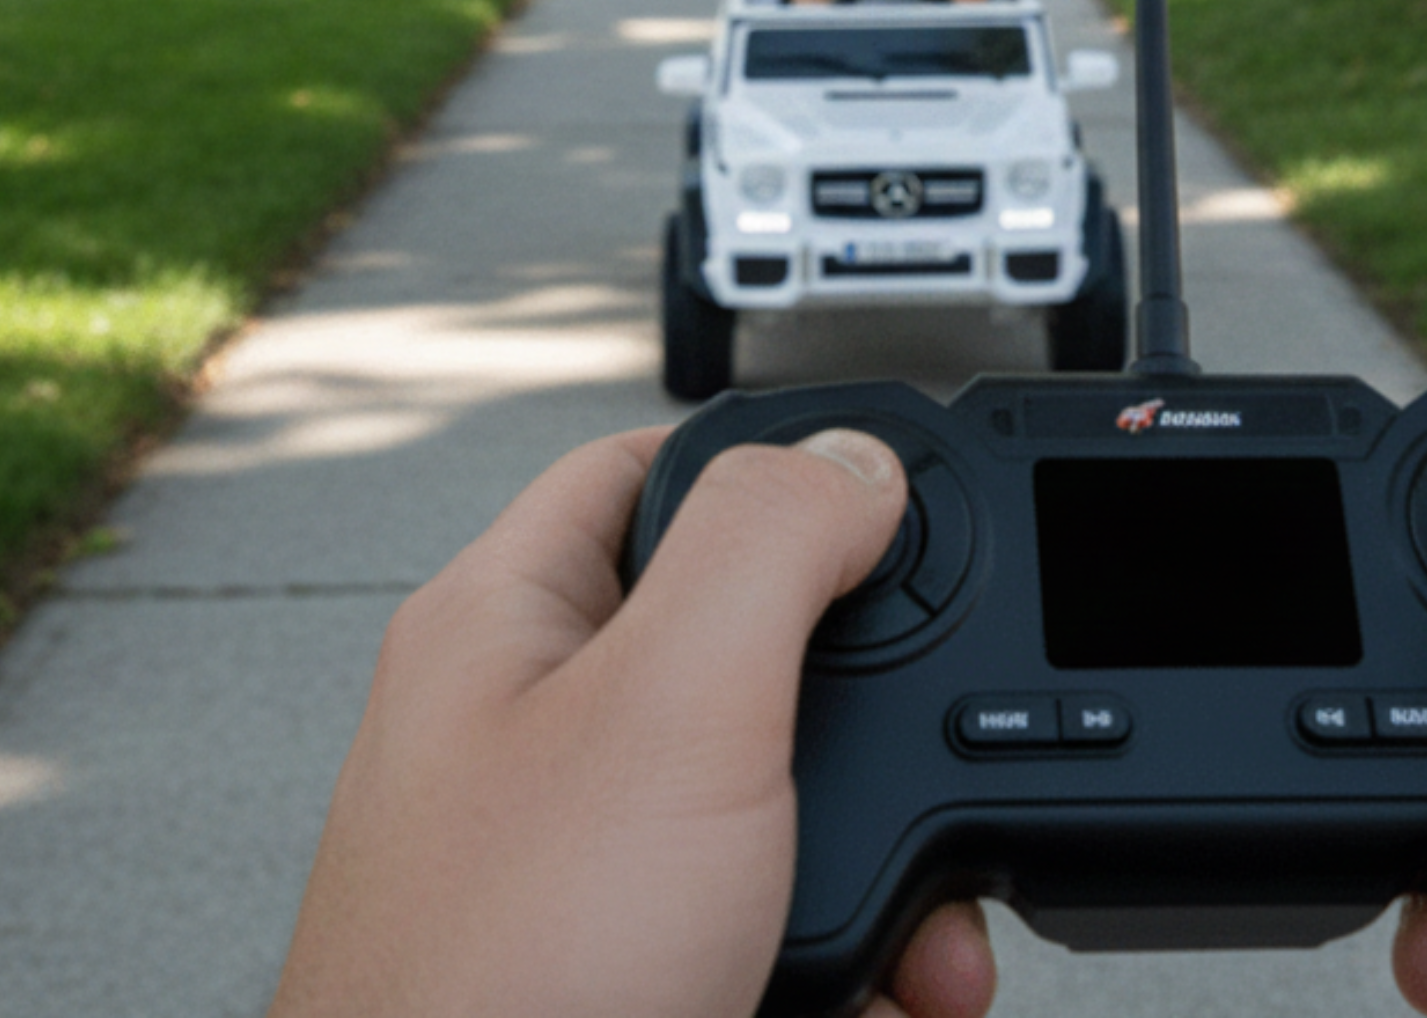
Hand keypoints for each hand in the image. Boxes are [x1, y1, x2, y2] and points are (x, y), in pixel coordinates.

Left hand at [268, 425, 996, 1017]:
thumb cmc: (490, 992)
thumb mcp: (666, 710)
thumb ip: (765, 548)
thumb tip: (849, 462)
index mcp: (511, 622)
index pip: (648, 470)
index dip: (772, 466)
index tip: (886, 498)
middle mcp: (541, 733)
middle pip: (748, 646)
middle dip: (873, 710)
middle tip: (936, 749)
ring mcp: (586, 866)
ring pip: (782, 808)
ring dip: (892, 858)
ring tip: (934, 923)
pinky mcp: (637, 974)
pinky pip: (776, 928)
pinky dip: (863, 961)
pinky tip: (893, 995)